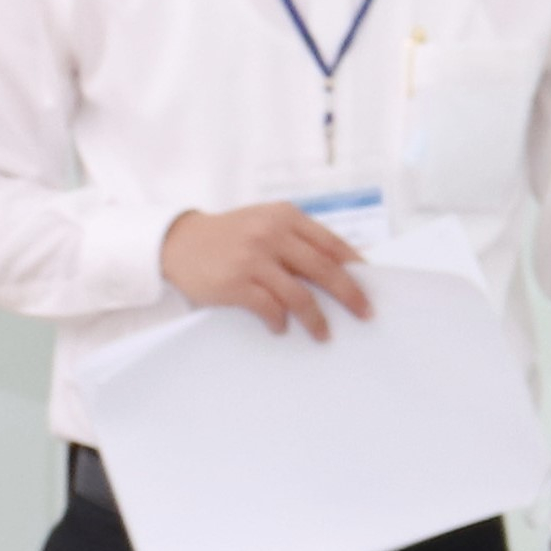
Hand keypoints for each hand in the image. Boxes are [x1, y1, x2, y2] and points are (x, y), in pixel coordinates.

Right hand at [160, 204, 374, 338]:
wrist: (179, 242)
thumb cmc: (230, 236)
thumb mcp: (264, 223)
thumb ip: (296, 238)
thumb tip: (341, 268)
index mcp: (285, 216)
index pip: (331, 243)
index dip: (355, 267)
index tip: (372, 287)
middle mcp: (272, 233)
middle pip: (324, 269)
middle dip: (349, 295)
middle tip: (365, 314)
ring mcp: (253, 258)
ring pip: (300, 295)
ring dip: (316, 319)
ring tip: (323, 334)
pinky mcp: (235, 282)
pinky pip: (270, 308)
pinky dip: (279, 321)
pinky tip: (281, 328)